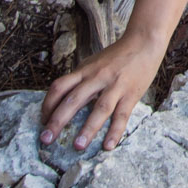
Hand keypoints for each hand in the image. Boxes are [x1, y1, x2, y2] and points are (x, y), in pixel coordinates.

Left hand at [39, 32, 163, 151]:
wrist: (144, 41)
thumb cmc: (117, 56)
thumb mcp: (93, 63)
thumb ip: (80, 79)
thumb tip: (62, 99)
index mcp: (85, 70)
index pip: (59, 87)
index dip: (48, 105)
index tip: (43, 121)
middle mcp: (97, 77)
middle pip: (74, 99)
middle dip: (58, 121)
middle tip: (46, 139)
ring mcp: (115, 85)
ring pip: (99, 108)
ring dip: (88, 129)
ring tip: (78, 146)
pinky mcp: (131, 94)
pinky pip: (122, 115)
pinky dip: (115, 131)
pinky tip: (108, 146)